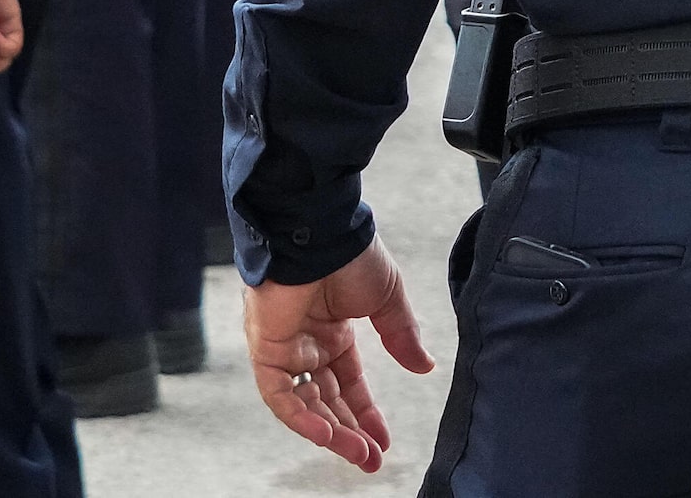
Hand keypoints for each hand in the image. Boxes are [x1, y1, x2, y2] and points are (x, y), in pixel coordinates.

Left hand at [244, 239, 435, 472]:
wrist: (320, 229)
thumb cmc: (352, 253)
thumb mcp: (388, 299)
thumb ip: (402, 335)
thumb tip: (425, 367)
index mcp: (334, 329)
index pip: (349, 384)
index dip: (366, 413)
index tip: (385, 441)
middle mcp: (307, 341)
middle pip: (327, 400)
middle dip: (350, 432)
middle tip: (372, 459)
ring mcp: (285, 344)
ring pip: (303, 403)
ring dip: (330, 431)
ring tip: (359, 454)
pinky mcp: (265, 345)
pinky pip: (277, 393)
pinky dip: (300, 416)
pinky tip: (327, 434)